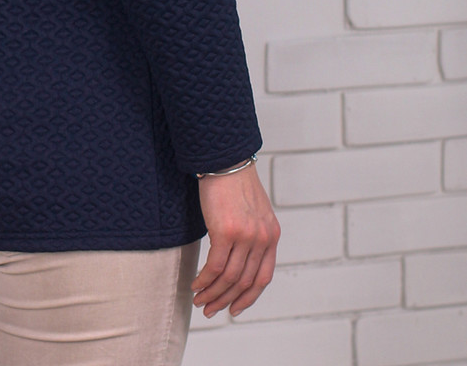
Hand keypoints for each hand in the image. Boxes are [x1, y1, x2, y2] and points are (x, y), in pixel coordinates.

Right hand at [191, 162, 279, 317]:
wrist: (225, 159)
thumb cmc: (234, 182)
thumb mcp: (254, 211)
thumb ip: (253, 235)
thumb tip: (239, 260)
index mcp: (272, 235)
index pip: (262, 278)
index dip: (247, 298)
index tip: (233, 309)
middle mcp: (262, 238)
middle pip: (243, 282)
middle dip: (225, 300)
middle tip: (209, 309)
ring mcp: (246, 236)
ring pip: (228, 278)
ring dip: (212, 293)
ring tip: (199, 300)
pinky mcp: (226, 231)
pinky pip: (214, 266)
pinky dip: (204, 280)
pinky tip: (195, 284)